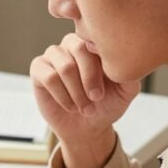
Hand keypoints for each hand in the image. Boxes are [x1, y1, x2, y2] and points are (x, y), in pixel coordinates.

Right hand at [29, 33, 139, 167]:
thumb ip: (128, 72)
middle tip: (97, 98)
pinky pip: (49, 77)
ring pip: (64, 66)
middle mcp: (72, 44)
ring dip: (77, 92)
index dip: (102, 64)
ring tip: (85, 107)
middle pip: (79, 48)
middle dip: (90, 77)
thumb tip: (122, 57)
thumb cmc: (107, 105)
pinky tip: (70, 106)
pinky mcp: (38, 69)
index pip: (97, 39)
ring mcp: (53, 55)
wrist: (88, 128)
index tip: (107, 87)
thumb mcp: (126, 90)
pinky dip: (62, 96)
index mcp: (94, 42)